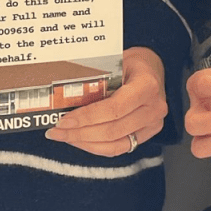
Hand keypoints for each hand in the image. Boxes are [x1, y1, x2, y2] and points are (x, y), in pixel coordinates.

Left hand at [44, 47, 167, 154]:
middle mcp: (153, 108)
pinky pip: (119, 147)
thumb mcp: (116, 62)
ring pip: (114, 143)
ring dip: (85, 142)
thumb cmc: (132, 64)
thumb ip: (98, 78)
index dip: (87, 117)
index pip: (113, 108)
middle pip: (112, 129)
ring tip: (65, 136)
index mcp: (146, 86)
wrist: (152, 71)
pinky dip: (97, 147)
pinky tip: (80, 140)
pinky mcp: (147, 135)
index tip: (64, 120)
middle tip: (56, 131)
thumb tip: (65, 94)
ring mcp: (152, 124)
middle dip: (80, 133)